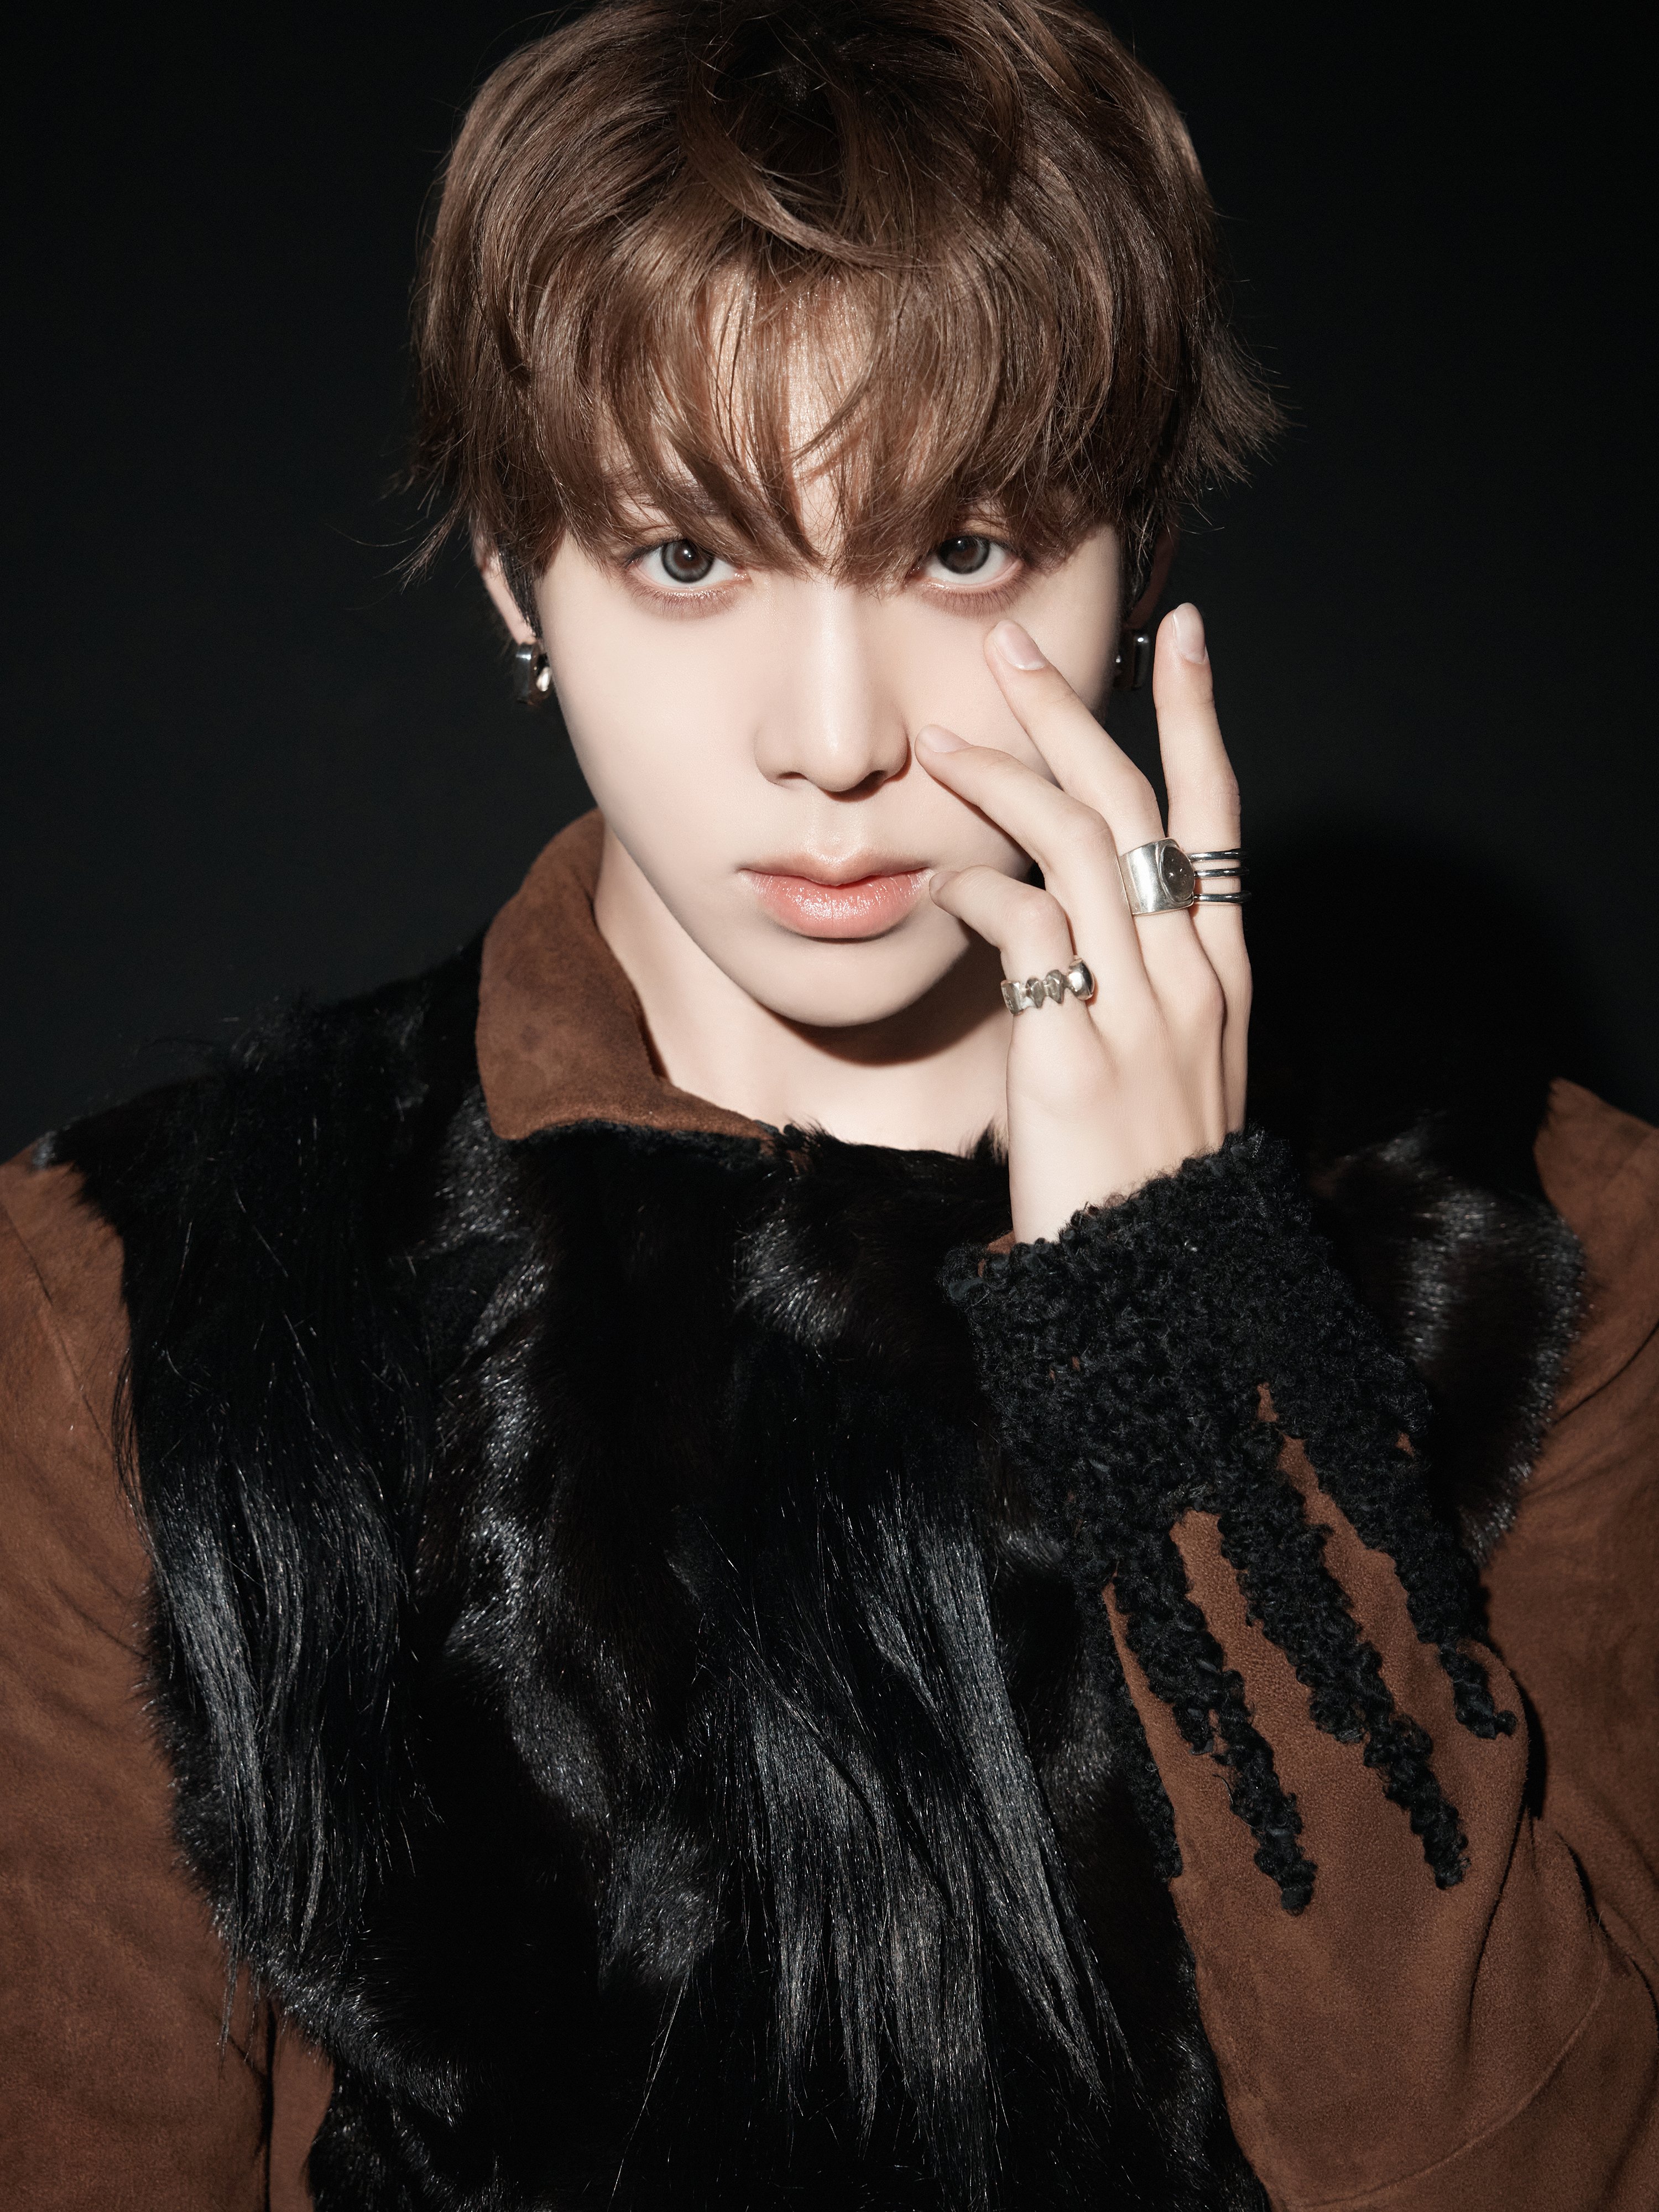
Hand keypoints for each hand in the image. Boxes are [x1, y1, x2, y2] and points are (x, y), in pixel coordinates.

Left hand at [919, 603, 1248, 1243]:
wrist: (1159, 1281)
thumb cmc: (1147, 1174)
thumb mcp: (1167, 1064)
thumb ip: (1132, 981)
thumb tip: (1053, 916)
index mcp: (1221, 971)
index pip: (1218, 814)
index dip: (1199, 717)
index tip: (1184, 636)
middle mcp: (1191, 975)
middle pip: (1136, 806)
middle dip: (1075, 716)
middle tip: (1014, 651)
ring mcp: (1138, 1011)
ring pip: (1078, 848)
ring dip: (1006, 780)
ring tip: (942, 744)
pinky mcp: (1073, 1053)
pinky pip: (1026, 931)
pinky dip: (979, 889)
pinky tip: (941, 879)